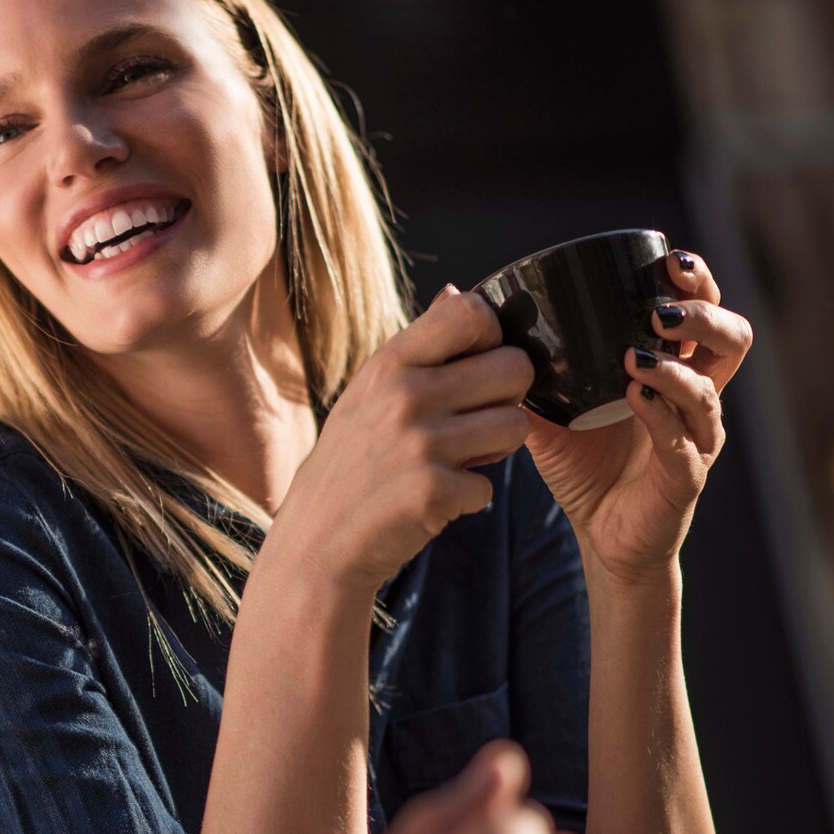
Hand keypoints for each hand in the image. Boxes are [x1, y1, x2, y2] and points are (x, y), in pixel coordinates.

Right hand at [274, 286, 532, 596]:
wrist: (316, 542)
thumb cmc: (348, 464)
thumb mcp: (368, 394)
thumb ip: (417, 348)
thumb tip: (456, 291)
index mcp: (390, 363)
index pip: (471, 312)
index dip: (492, 336)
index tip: (479, 362)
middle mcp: (406, 396)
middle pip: (515, 368)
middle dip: (508, 397)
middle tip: (475, 420)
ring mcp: (421, 444)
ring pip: (516, 426)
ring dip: (496, 450)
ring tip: (457, 460)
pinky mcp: (434, 492)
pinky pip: (491, 486)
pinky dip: (469, 498)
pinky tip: (436, 499)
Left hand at [523, 251, 752, 584]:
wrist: (601, 536)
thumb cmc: (585, 466)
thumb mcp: (547, 409)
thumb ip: (520, 367)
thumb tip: (463, 308)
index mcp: (672, 370)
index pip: (702, 313)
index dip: (697, 284)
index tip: (670, 261)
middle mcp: (695, 397)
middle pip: (731, 339)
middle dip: (703, 316)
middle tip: (661, 309)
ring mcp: (696, 437)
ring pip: (708, 390)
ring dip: (673, 368)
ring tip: (635, 356)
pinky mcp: (685, 476)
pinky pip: (684, 441)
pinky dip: (661, 417)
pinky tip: (635, 398)